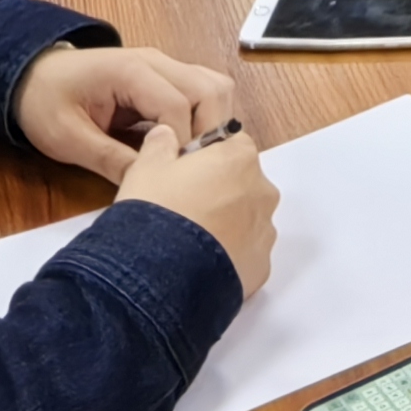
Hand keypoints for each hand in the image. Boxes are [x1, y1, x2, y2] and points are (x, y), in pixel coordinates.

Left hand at [16, 40, 234, 173]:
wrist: (31, 76)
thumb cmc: (44, 102)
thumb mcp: (67, 138)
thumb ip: (108, 159)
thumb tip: (148, 186)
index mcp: (130, 71)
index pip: (178, 105)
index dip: (182, 144)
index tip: (173, 176)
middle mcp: (156, 62)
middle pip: (210, 89)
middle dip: (210, 131)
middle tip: (193, 170)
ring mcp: (164, 66)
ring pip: (214, 87)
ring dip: (214, 123)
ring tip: (195, 160)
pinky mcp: (165, 78)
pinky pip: (202, 92)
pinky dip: (206, 119)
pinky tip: (189, 149)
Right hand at [119, 121, 276, 298]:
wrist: (160, 277)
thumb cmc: (157, 212)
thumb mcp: (146, 167)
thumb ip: (161, 143)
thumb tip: (166, 134)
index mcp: (239, 158)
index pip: (230, 144)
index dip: (205, 157)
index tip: (184, 171)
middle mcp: (262, 192)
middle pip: (242, 183)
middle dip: (218, 191)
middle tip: (183, 207)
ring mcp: (265, 232)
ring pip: (246, 220)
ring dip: (225, 225)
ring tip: (189, 240)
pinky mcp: (260, 268)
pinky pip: (245, 254)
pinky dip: (229, 256)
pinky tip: (200, 263)